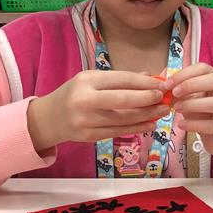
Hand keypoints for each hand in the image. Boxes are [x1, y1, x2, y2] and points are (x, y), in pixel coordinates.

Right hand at [27, 70, 167, 151]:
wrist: (48, 118)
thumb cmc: (75, 94)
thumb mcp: (92, 80)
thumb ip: (119, 79)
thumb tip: (150, 76)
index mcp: (86, 80)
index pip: (121, 79)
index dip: (144, 83)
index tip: (161, 85)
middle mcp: (84, 99)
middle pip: (123, 100)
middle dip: (148, 99)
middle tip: (164, 98)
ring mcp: (85, 120)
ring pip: (123, 119)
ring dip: (146, 115)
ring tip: (162, 111)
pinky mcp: (88, 136)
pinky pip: (118, 132)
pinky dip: (136, 128)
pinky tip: (150, 124)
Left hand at [162, 64, 212, 172]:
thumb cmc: (206, 117)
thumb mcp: (193, 101)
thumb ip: (182, 91)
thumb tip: (163, 85)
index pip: (205, 68)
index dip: (184, 74)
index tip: (167, 84)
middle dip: (192, 85)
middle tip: (174, 93)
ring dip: (193, 104)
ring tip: (176, 108)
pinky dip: (195, 124)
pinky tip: (181, 125)